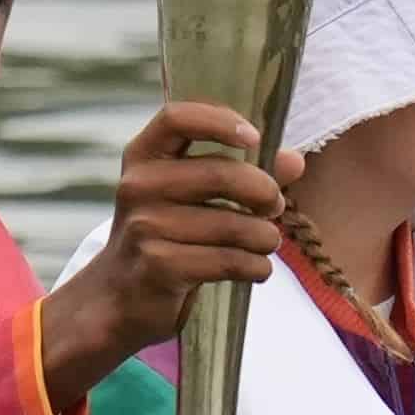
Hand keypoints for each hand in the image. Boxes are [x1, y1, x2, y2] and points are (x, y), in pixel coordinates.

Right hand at [40, 102, 283, 404]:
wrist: (119, 296)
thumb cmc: (165, 235)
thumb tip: (295, 161)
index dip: (220, 120)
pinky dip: (256, 267)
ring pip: (233, 224)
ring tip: (267, 242)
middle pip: (220, 173)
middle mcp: (138, 186)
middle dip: (264, 191)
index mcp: (143, 157)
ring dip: (265, 237)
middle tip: (276, 206)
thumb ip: (242, 172)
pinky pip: (229, 261)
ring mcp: (145, 227)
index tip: (254, 137)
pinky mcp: (159, 266)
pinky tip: (256, 269)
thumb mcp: (191, 195)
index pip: (176, 117)